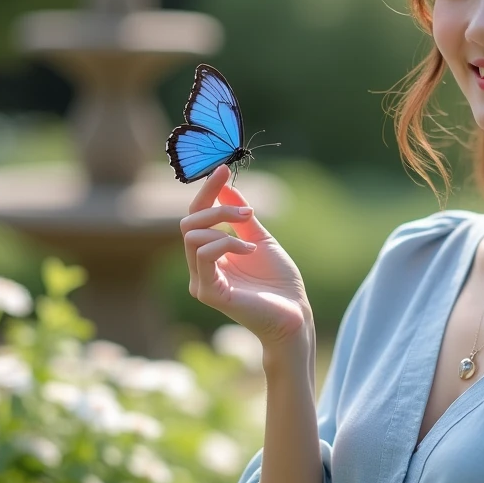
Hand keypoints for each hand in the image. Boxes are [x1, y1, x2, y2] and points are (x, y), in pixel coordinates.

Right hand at [180, 165, 310, 348]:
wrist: (295, 313)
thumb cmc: (279, 281)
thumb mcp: (259, 238)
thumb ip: (240, 216)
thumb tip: (225, 186)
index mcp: (210, 254)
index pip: (195, 216)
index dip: (207, 191)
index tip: (223, 169)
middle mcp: (199, 268)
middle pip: (188, 223)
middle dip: (216, 209)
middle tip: (248, 213)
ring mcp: (201, 282)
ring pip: (192, 236)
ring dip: (223, 225)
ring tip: (251, 239)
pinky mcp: (209, 293)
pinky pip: (204, 255)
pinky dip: (227, 244)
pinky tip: (249, 251)